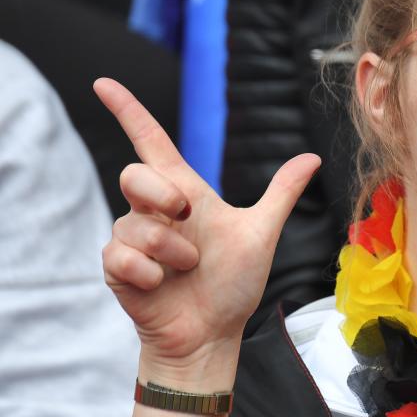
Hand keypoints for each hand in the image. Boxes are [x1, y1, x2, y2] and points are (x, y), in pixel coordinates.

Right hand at [95, 79, 320, 383]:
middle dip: (162, 196)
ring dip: (172, 251)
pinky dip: (150, 273)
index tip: (104, 84)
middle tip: (188, 220)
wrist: (212, 333)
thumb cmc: (233, 284)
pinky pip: (122, 256)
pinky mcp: (117, 266)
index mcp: (184, 193)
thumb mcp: (261, 233)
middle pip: (134, 174)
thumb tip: (312, 156)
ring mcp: (132, 238)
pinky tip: (161, 286)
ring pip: (136, 223)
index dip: (128, 111)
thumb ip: (281, 193)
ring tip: (188, 269)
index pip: (151, 142)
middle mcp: (154, 210)